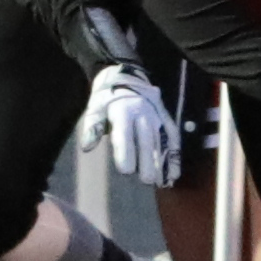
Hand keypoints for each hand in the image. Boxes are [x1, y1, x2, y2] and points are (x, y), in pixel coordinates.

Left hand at [81, 67, 185, 190]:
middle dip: (147, 160)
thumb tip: (86, 147)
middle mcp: (143, 115)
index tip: (125, 171)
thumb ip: (92, 128)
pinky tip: (173, 174)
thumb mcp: (95, 109)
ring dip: (162, 161)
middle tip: (146, 180)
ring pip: (160, 141)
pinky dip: (174, 157)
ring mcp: (157, 118)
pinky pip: (172, 140)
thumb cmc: (107, 100)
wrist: (128, 79)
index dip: (125, 151)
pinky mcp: (166, 121)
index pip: (125, 134)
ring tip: (161, 181)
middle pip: (146, 140)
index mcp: (123, 112)